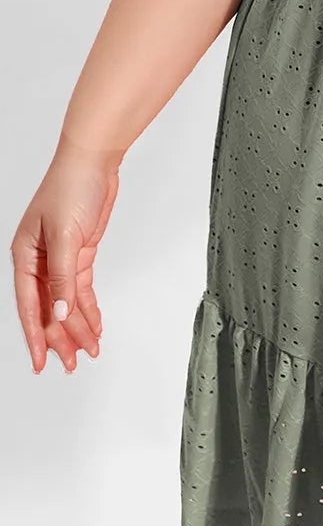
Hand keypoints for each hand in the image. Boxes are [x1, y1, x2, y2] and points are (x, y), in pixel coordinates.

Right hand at [11, 132, 121, 372]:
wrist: (94, 160)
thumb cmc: (71, 186)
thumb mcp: (65, 235)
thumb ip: (63, 277)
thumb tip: (61, 313)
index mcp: (24, 256)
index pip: (30, 306)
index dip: (36, 336)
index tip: (41, 362)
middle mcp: (39, 261)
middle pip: (49, 309)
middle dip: (60, 338)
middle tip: (71, 364)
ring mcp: (59, 258)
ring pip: (67, 303)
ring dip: (77, 327)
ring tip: (88, 351)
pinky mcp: (79, 253)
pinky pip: (80, 289)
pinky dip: (88, 308)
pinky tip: (94, 326)